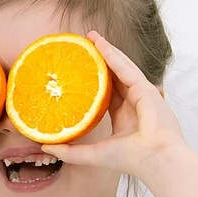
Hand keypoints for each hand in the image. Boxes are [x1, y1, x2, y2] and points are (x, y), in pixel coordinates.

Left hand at [40, 31, 193, 179]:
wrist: (154, 159)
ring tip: (92, 37)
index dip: (93, 80)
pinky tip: (101, 45)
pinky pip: (126, 68)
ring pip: (121, 67)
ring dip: (107, 51)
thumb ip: (69, 151)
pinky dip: (113, 56)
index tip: (79, 70)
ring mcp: (140, 94)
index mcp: (124, 117)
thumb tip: (44, 145)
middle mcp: (133, 103)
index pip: (106, 93)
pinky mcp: (145, 89)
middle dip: (100, 59)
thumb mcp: (92, 154)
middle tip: (84, 45)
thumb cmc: (129, 159)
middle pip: (114, 75)